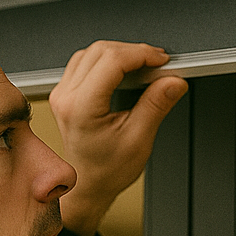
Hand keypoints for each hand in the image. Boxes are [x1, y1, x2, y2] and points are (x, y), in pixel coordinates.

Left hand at [48, 41, 188, 235]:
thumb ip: (156, 105)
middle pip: (102, 51)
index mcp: (81, 107)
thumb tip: (173, 81)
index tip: (162, 60)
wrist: (89, 185)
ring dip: (121, 53)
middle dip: (134, 51)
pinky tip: (125, 70)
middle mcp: (66, 96)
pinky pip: (85, 61)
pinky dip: (108, 59)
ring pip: (93, 52)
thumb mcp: (139, 139)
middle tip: (158, 64)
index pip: (112, 61)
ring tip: (145, 66)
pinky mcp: (66, 92)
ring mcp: (63, 93)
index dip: (141, 54)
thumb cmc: (107, 170)